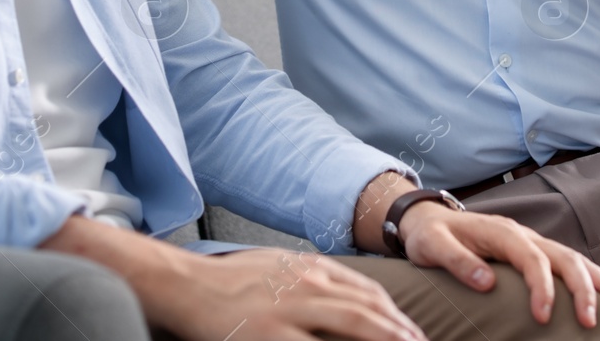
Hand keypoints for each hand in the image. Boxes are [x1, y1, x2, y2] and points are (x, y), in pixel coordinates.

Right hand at [41, 215, 423, 340]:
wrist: (185, 284)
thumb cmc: (232, 279)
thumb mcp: (280, 266)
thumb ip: (317, 278)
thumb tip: (352, 295)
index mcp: (311, 270)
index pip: (367, 293)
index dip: (395, 316)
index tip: (414, 333)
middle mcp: (308, 286)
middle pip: (368, 311)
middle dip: (401, 332)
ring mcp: (290, 311)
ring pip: (352, 326)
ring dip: (385, 339)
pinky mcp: (269, 336)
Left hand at [397, 202, 599, 328]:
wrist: (428, 218)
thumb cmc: (431, 235)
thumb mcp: (433, 247)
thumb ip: (458, 262)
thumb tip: (488, 284)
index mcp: (501, 232)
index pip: (531, 258)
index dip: (542, 287)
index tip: (543, 317)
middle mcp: (523, 234)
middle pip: (564, 256)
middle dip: (583, 288)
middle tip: (589, 322)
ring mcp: (531, 241)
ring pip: (574, 258)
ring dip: (599, 281)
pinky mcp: (533, 251)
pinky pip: (568, 263)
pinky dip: (591, 278)